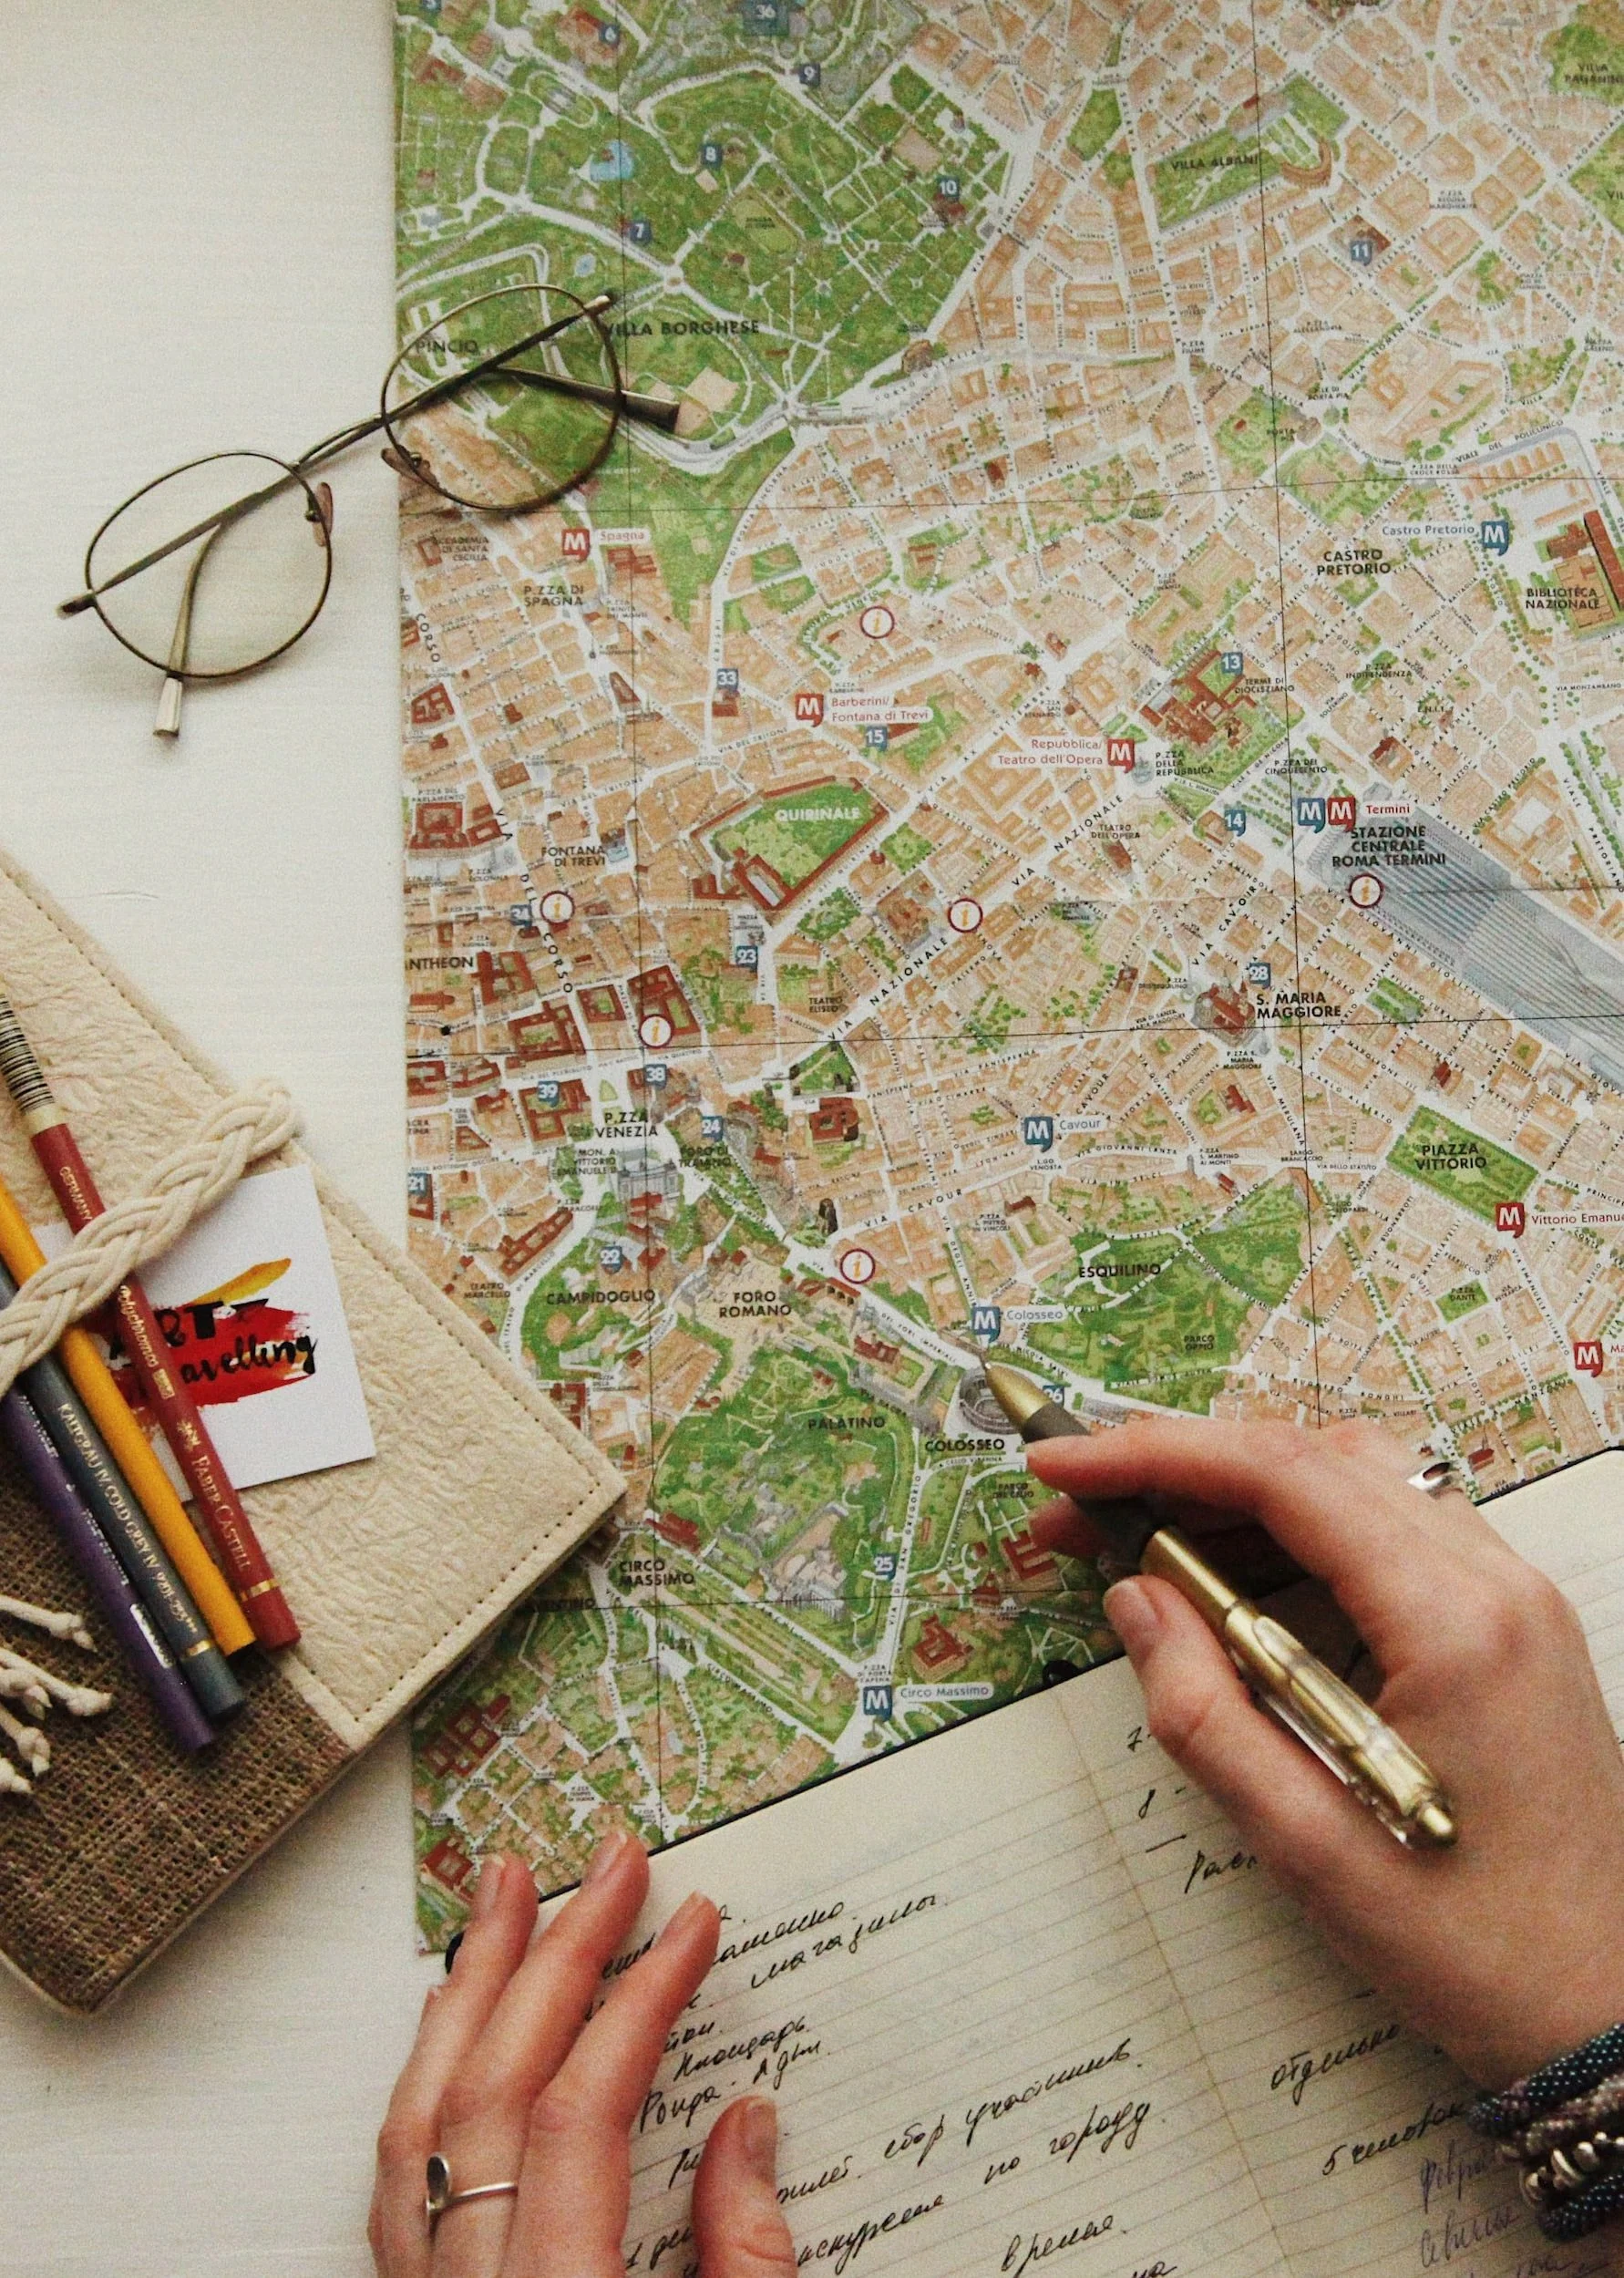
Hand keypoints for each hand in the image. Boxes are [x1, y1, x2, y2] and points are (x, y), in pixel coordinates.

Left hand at [369, 1832, 795, 2275]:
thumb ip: (743, 2258)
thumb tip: (746, 2126)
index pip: (581, 2113)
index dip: (641, 2003)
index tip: (690, 1925)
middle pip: (493, 2088)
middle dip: (555, 1958)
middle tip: (609, 1867)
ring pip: (423, 2116)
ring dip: (471, 1989)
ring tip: (506, 1895)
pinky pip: (400, 2173)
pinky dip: (427, 2075)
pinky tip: (450, 2016)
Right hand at [1028, 1415, 1623, 2088]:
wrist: (1608, 2009)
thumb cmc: (1475, 1951)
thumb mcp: (1308, 1848)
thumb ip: (1205, 1714)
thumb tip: (1133, 1597)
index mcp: (1454, 1624)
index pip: (1284, 1477)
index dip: (1156, 1454)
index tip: (1062, 1468)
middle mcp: (1495, 1583)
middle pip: (1316, 1458)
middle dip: (1182, 1467)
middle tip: (1078, 1513)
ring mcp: (1512, 1597)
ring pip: (1355, 1480)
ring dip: (1238, 1493)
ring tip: (1138, 1543)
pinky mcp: (1509, 1624)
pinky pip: (1389, 1531)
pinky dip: (1297, 1532)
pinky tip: (1233, 1582)